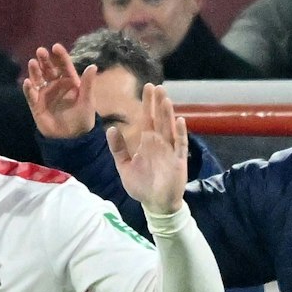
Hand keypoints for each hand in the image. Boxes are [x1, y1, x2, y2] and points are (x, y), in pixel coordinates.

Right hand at [24, 44, 97, 139]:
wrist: (72, 139)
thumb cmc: (82, 118)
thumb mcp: (87, 101)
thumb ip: (88, 84)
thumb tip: (93, 66)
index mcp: (69, 82)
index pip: (64, 66)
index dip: (60, 56)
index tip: (56, 47)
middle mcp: (56, 85)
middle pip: (49, 69)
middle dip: (45, 60)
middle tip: (41, 51)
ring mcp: (45, 94)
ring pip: (38, 79)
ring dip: (35, 71)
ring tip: (33, 63)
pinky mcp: (36, 105)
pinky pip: (31, 95)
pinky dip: (28, 89)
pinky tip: (27, 82)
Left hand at [107, 81, 187, 215]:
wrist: (155, 205)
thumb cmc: (141, 186)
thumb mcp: (125, 167)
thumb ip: (118, 149)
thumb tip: (110, 129)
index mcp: (146, 143)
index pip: (147, 119)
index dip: (147, 104)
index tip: (147, 88)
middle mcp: (159, 143)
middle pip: (159, 119)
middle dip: (158, 104)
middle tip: (157, 87)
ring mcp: (170, 151)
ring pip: (169, 128)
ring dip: (168, 114)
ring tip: (166, 99)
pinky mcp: (179, 161)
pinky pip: (181, 144)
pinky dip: (180, 133)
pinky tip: (180, 121)